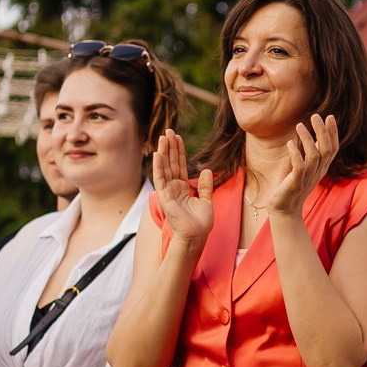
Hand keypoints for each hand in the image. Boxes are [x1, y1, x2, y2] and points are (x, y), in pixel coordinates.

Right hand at [153, 130, 214, 249]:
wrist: (196, 236)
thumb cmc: (201, 223)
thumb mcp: (207, 200)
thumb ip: (206, 185)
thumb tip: (208, 170)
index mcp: (182, 187)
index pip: (179, 165)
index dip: (179, 151)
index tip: (178, 137)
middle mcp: (173, 187)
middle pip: (170, 163)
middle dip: (169, 147)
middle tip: (168, 131)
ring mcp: (168, 192)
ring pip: (164, 168)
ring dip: (163, 152)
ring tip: (163, 137)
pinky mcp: (164, 197)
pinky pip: (160, 179)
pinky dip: (159, 167)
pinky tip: (158, 154)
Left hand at [261, 114, 338, 215]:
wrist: (284, 210)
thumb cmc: (293, 187)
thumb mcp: (305, 169)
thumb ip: (312, 155)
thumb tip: (316, 138)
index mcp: (321, 168)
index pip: (333, 148)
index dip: (333, 133)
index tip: (330, 117)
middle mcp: (318, 172)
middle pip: (326, 149)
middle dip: (322, 131)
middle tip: (316, 115)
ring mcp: (308, 178)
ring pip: (314, 156)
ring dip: (307, 139)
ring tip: (299, 125)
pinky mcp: (296, 183)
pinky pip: (299, 166)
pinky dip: (295, 154)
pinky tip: (289, 143)